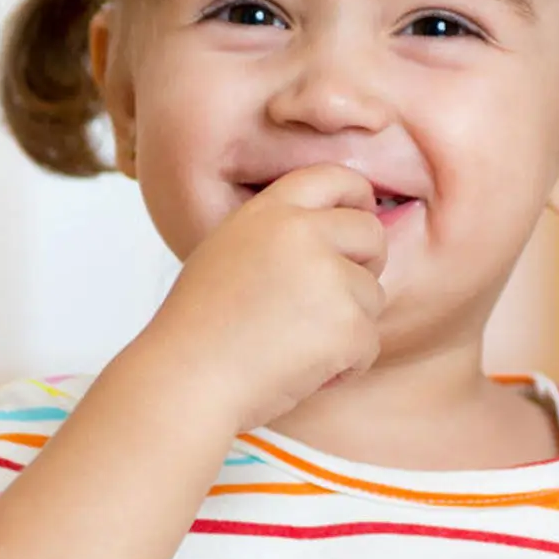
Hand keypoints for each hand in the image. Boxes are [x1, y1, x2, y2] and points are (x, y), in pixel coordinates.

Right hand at [144, 165, 387, 431]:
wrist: (187, 380)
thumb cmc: (199, 332)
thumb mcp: (227, 255)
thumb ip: (278, 239)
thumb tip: (336, 239)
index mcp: (269, 213)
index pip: (334, 177)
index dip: (358, 197)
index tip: (363, 216)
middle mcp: (301, 233)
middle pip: (371, 234)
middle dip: (365, 268)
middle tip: (333, 302)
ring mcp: (327, 276)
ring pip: (371, 295)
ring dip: (347, 327)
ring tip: (294, 347)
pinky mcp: (346, 323)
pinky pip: (368, 342)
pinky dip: (345, 366)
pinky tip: (302, 372)